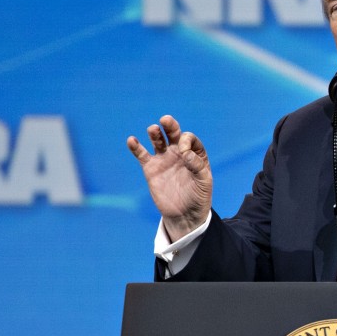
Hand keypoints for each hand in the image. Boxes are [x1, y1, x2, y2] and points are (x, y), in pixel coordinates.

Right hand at [127, 115, 212, 241]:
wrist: (185, 215)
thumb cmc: (199, 197)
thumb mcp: (204, 182)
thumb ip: (197, 166)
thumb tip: (186, 153)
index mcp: (194, 154)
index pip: (189, 139)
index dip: (186, 141)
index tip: (184, 153)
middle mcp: (179, 153)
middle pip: (173, 133)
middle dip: (170, 125)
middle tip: (166, 120)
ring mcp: (164, 159)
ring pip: (158, 140)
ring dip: (155, 133)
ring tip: (153, 130)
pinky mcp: (151, 169)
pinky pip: (142, 155)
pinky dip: (136, 147)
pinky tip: (132, 140)